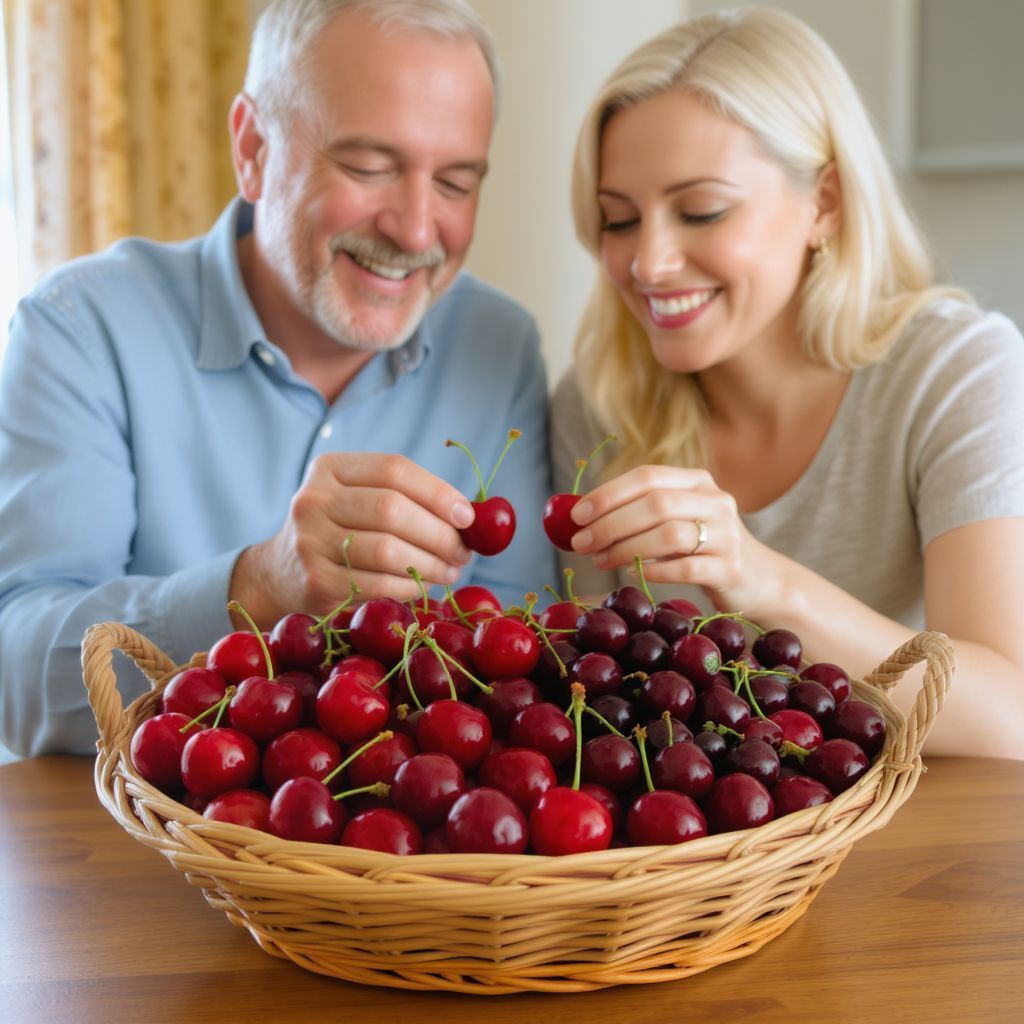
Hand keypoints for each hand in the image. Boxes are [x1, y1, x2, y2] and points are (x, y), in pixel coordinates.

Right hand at [231, 452, 474, 626]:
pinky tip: (423, 587)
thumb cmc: (342, 531)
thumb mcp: (360, 500)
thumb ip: (408, 498)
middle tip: (463, 551)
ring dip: (431, 564)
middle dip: (440, 533)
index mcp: (330, 468)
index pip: (394, 469)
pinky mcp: (316, 582)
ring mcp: (310, 542)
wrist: (280, 576)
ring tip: (450, 570)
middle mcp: (313, 500)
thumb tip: (476, 515)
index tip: (469, 515)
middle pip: (393, 510)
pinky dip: (411, 587)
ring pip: (388, 550)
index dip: (438, 491)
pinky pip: (379, 585)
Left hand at [568, 465, 777, 614]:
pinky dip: (654, 571)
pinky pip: (686, 568)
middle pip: (656, 504)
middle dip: (611, 524)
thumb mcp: (675, 522)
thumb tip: (576, 519)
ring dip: (626, 548)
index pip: (648, 476)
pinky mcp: (731, 567)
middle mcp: (715, 501)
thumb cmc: (701, 549)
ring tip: (600, 560)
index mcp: (697, 481)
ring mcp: (727, 534)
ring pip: (670, 535)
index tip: (577, 515)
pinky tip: (634, 574)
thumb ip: (636, 514)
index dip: (609, 494)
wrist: (758, 580)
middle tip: (581, 543)